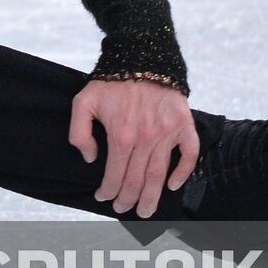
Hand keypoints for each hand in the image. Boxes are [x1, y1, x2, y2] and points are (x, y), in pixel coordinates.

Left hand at [67, 77, 198, 218]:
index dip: (108, 191)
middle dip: (129, 199)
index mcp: (121, 135)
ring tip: (148, 211)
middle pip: (137, 180)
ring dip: (153, 196)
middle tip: (125, 211)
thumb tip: (91, 158)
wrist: (141, 56)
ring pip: (161, 174)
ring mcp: (168, 133)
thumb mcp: (83, 102)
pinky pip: (188, 154)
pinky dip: (183, 172)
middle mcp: (146, 138)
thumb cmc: (110, 81)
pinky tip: (174, 185)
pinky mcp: (184, 125)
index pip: (114, 175)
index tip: (103, 198)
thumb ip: (79, 133)